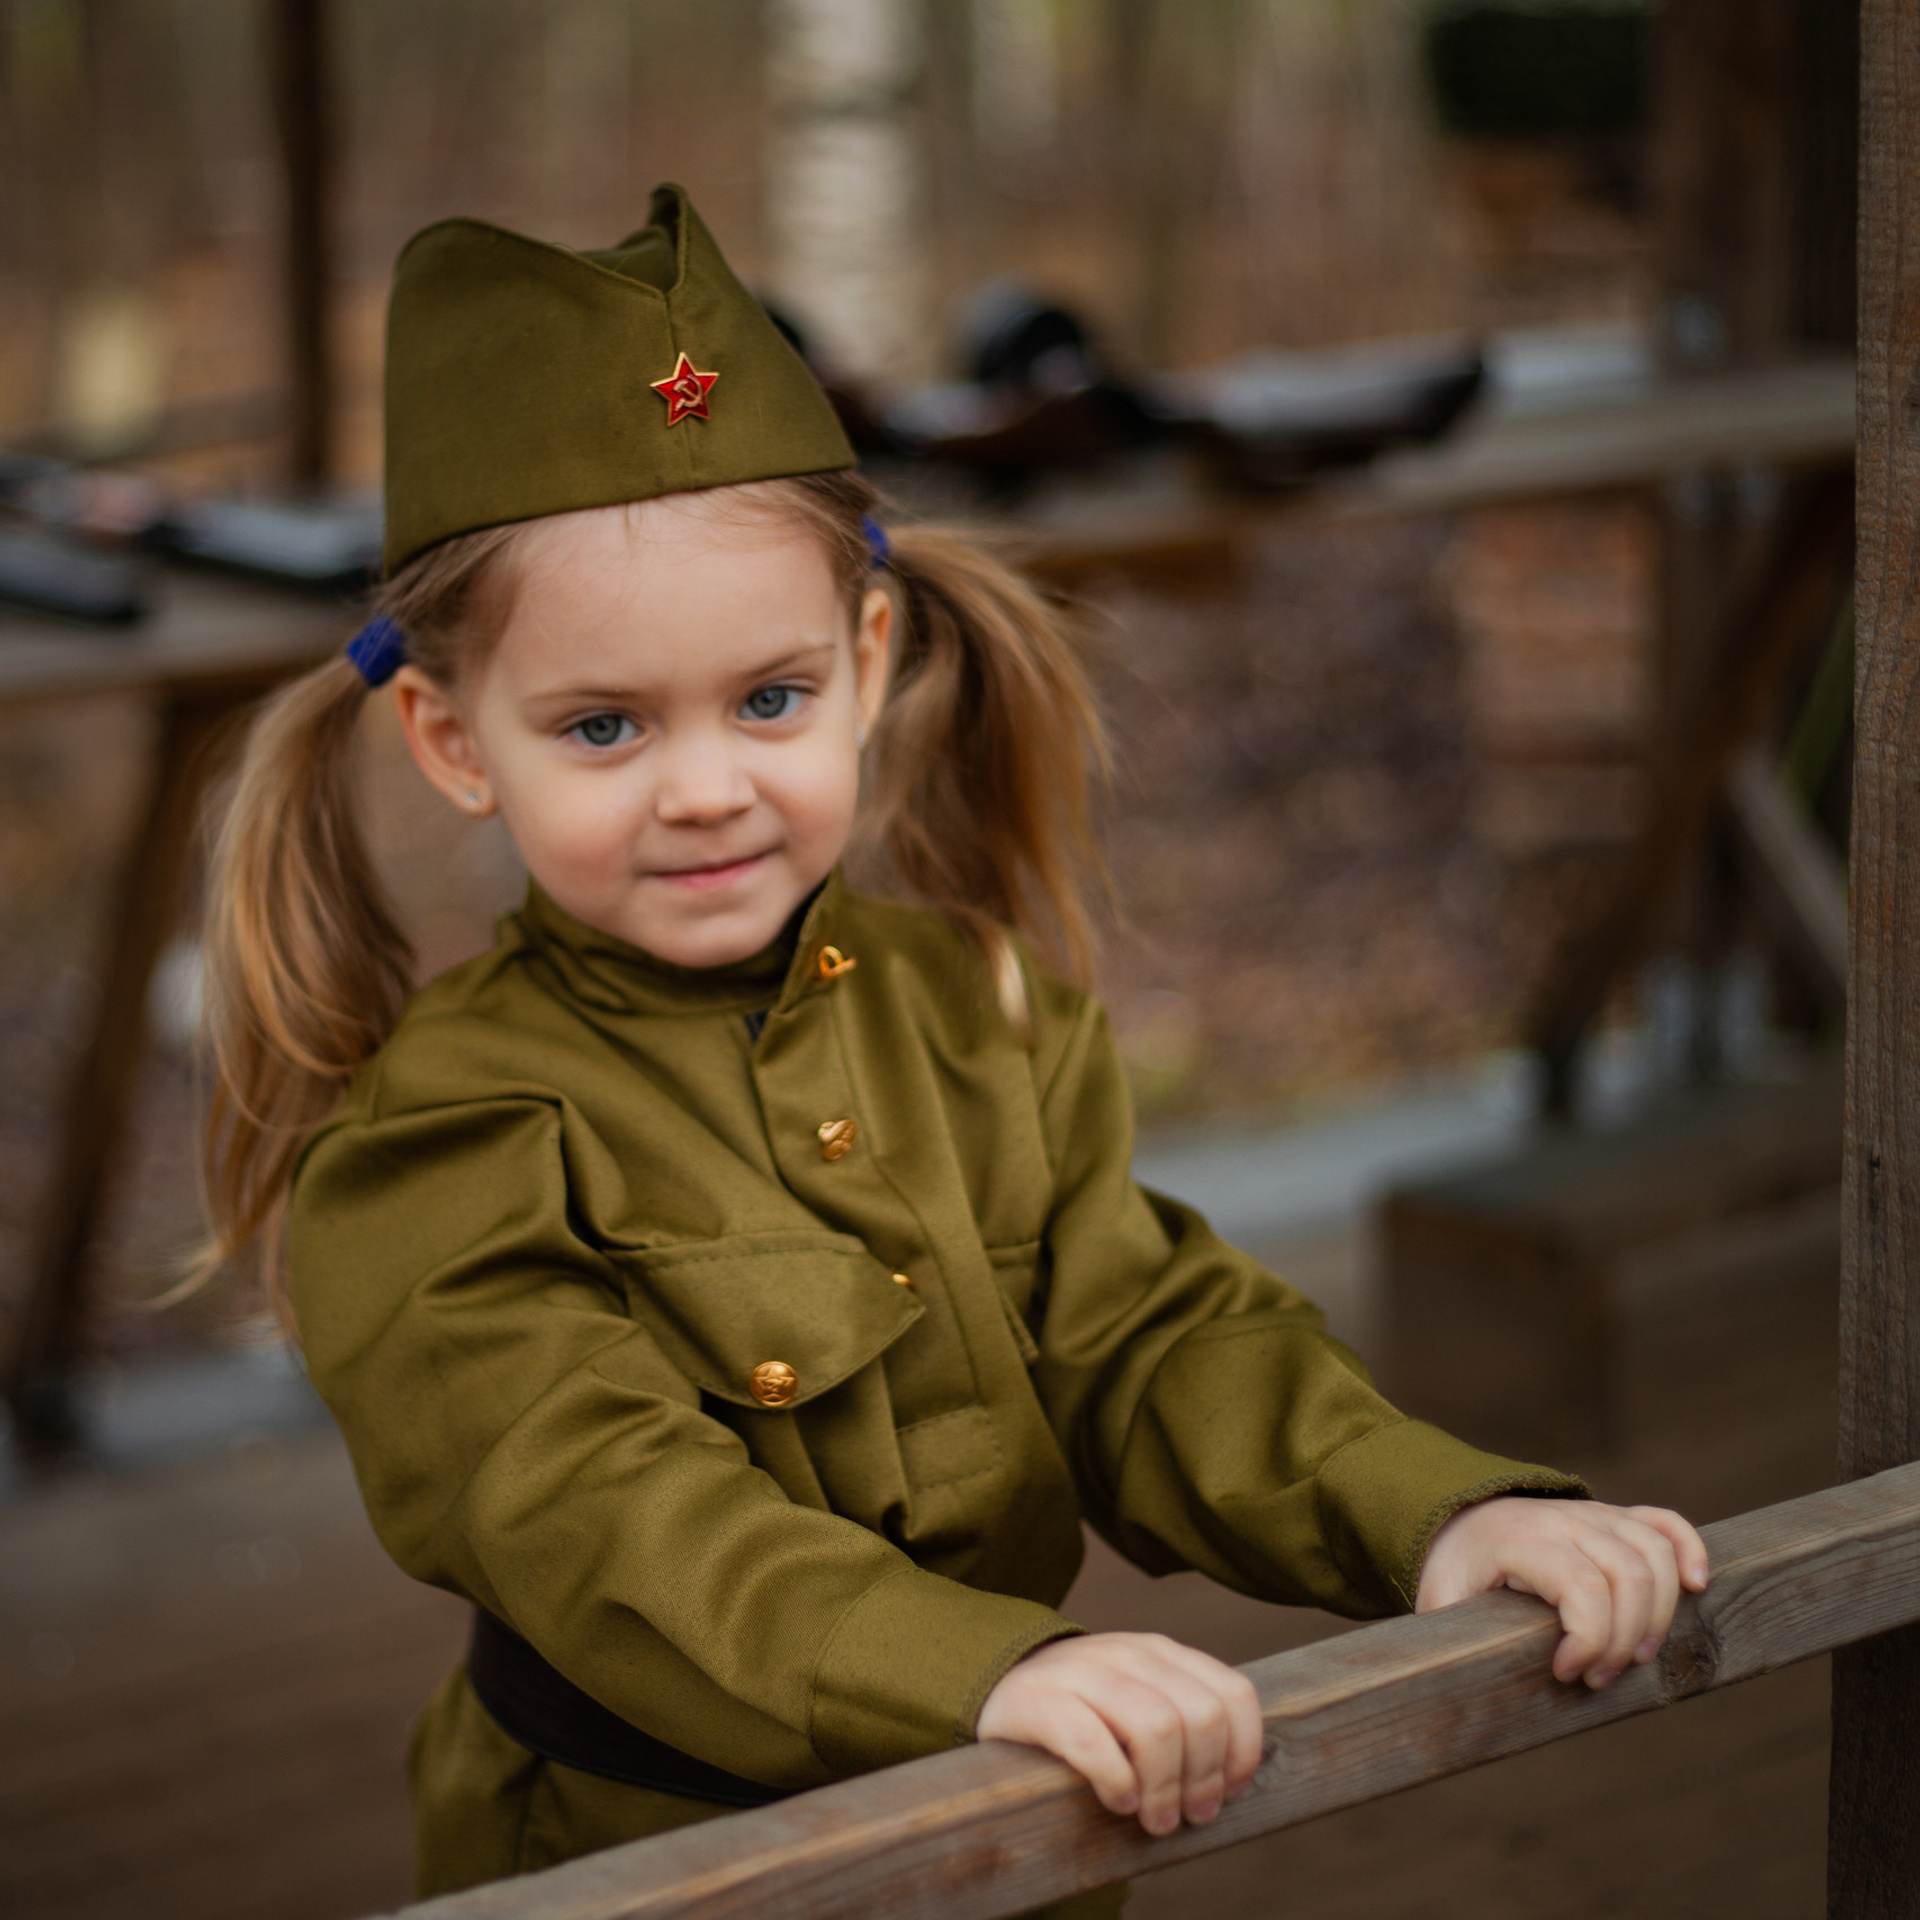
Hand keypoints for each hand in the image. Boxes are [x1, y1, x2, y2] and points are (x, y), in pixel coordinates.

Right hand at [976, 1632, 1262, 1836]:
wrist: (1003, 1682)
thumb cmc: (1088, 1708)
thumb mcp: (1141, 1697)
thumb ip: (1184, 1718)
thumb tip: (1233, 1783)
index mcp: (1162, 1652)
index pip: (1233, 1693)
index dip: (1242, 1751)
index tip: (1231, 1792)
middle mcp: (1129, 1654)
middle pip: (1199, 1716)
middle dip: (1204, 1777)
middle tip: (1190, 1816)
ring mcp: (1083, 1672)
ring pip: (1155, 1726)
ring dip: (1165, 1787)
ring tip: (1156, 1819)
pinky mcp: (1042, 1700)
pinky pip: (1093, 1743)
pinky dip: (1116, 1781)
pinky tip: (1119, 1801)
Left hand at [1416, 1496, 1708, 1688]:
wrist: (1455, 1519)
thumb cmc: (1452, 1570)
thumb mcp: (1438, 1602)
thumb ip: (1449, 1639)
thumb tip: (1447, 1689)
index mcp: (1520, 1538)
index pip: (1582, 1586)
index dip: (1589, 1639)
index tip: (1565, 1674)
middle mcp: (1563, 1518)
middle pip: (1627, 1576)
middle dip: (1623, 1639)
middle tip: (1596, 1677)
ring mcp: (1593, 1513)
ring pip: (1654, 1554)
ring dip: (1657, 1614)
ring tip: (1634, 1656)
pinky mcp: (1614, 1518)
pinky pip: (1664, 1523)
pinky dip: (1688, 1550)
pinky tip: (1696, 1587)